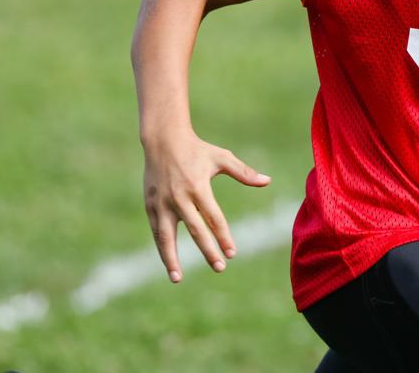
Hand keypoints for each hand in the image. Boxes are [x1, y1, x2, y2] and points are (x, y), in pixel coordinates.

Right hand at [143, 130, 270, 282]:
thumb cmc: (197, 149)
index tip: (232, 253)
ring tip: (178, 279)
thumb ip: (244, 172)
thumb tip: (268, 181)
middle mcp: (179, 197)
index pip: (214, 218)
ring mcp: (162, 202)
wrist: (163, 140)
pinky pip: (156, 231)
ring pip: (166, 236)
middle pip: (195, 230)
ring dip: (171, 258)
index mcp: (198, 187)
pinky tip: (168, 263)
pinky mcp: (151, 205)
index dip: (223, 237)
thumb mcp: (222, 158)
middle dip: (207, 250)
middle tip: (220, 268)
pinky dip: (161, 247)